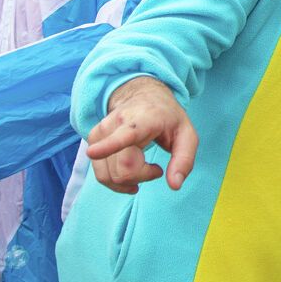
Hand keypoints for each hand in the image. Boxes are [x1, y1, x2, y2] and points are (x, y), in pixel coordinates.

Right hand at [88, 76, 198, 191]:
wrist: (143, 96)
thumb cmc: (167, 118)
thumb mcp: (187, 135)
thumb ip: (184, 160)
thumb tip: (174, 186)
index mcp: (143, 120)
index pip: (124, 136)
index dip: (109, 146)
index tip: (93, 153)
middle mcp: (117, 123)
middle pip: (122, 169)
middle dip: (142, 177)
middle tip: (155, 168)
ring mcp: (101, 131)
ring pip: (109, 175)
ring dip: (128, 181)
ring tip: (142, 168)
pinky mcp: (93, 140)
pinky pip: (101, 175)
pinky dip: (115, 181)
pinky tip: (128, 172)